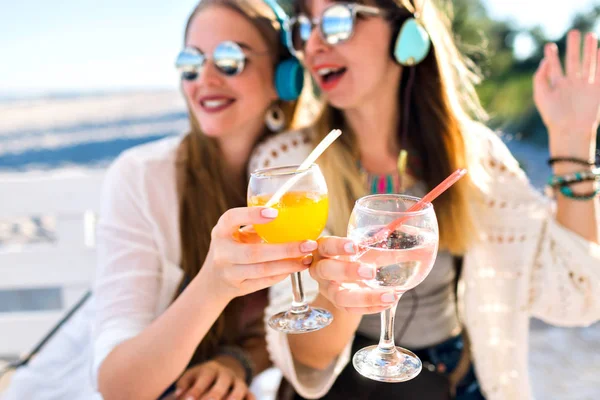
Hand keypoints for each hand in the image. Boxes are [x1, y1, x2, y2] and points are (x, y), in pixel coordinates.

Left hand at [174, 357, 255, 399]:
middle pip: (222, 383)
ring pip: (239, 390)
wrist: (222, 372)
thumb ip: (184, 385)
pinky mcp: (247, 392)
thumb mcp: (191, 377)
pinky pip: (251, 397)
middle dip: (214, 395)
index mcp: (210, 369)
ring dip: (233, 398)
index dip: (196, 390)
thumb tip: (178, 394)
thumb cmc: (200, 379)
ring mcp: (238, 383)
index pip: (204, 378)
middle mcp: (226, 374)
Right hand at [200, 206, 315, 300]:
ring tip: (307, 258)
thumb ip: (258, 225)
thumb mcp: (237, 233)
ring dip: (288, 265)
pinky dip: (282, 274)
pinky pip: (264, 282)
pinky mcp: (238, 288)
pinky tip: (296, 267)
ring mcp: (228, 273)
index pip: (231, 218)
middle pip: (254, 252)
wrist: (213, 280)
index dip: (252, 215)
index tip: (275, 213)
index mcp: (221, 231)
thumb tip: (293, 213)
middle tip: (308, 244)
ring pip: (262, 270)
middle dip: (285, 249)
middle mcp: (222, 252)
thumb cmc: (233, 247)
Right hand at [310, 236, 400, 313]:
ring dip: (365, 297)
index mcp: (324, 251)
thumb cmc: (353, 257)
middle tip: (370, 271)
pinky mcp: (339, 305)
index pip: (325, 246)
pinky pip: (352, 310)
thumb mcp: (363, 248)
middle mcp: (321, 271)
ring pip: (340, 297)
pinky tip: (388, 303)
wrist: (343, 278)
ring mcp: (328, 290)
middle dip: (347, 271)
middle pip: (326, 271)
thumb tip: (413, 236)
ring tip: (390, 296)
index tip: (355, 246)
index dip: (337, 246)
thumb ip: (382, 243)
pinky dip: (371, 307)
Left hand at [534, 30, 599, 158]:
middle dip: (573, 47)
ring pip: (587, 64)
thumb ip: (540, 77)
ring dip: (589, 50)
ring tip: (589, 36)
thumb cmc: (553, 116)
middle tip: (573, 32)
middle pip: (573, 61)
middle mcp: (571, 84)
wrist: (570, 130)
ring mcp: (584, 86)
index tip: (548, 46)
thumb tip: (544, 61)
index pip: (554, 67)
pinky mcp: (596, 90)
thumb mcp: (541, 95)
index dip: (552, 56)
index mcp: (556, 86)